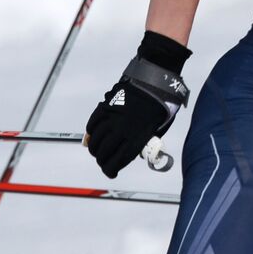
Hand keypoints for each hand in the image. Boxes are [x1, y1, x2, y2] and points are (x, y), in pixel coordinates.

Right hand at [86, 31, 191, 177]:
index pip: (117, 161)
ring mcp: (113, 118)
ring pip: (95, 139)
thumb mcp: (159, 129)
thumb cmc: (162, 106)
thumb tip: (139, 155)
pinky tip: (92, 135)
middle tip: (103, 162)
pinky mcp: (106, 106)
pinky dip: (90, 131)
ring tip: (96, 150)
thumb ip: (146, 143)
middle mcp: (122, 130)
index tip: (111, 172)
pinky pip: (93, 123)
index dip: (111, 170)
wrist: (156, 81)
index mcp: (137, 138)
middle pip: (104, 152)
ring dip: (94, 148)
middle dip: (101, 161)